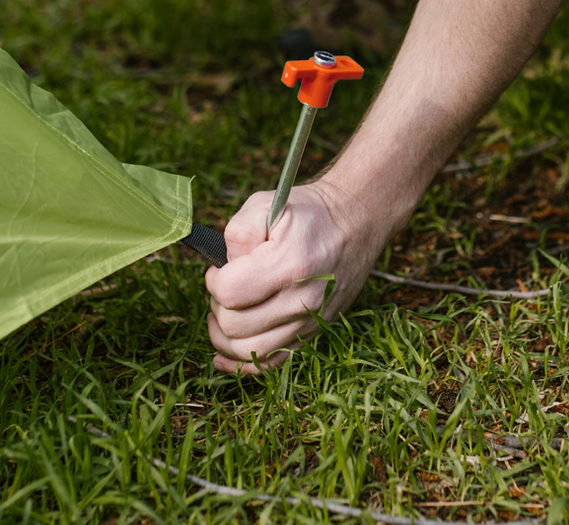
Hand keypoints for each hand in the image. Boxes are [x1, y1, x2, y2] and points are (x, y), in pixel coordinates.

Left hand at [205, 180, 390, 373]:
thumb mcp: (267, 204)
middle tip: (225, 286)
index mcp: (290, 264)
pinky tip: (224, 354)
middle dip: (218, 305)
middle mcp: (303, 300)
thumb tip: (224, 267)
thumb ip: (237, 233)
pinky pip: (271, 363)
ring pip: (248, 350)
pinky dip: (242, 364)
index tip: (219, 269)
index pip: (230, 293)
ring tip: (224, 312)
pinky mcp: (313, 333)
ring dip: (224, 335)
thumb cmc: (308, 215)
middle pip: (234, 326)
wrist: (355, 225)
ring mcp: (310, 321)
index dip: (214, 281)